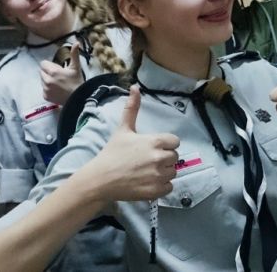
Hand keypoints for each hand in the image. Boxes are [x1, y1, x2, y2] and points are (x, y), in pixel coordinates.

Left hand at [40, 43, 83, 104]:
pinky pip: (44, 89)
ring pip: (42, 80)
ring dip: (47, 80)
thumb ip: (74, 54)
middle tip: (58, 76)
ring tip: (58, 83)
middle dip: (48, 72)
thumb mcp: (76, 68)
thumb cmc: (77, 82)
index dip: (50, 65)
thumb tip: (76, 42)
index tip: (57, 68)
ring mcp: (45, 89)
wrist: (78, 99)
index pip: (43, 64)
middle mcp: (47, 80)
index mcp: (53, 71)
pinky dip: (48, 89)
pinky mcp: (45, 96)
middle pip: (42, 72)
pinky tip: (57, 90)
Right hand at [86, 85, 179, 201]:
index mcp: (155, 141)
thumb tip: (135, 86)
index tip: (153, 148)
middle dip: (164, 158)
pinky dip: (161, 186)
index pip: (175, 142)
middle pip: (175, 157)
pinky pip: (169, 187)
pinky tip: (148, 182)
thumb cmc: (112, 153)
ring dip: (163, 172)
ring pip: (173, 172)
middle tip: (147, 161)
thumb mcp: (123, 129)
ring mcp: (158, 175)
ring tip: (147, 172)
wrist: (101, 178)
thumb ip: (132, 108)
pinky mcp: (156, 190)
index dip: (166, 145)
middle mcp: (159, 158)